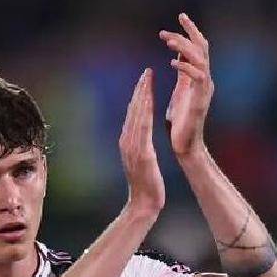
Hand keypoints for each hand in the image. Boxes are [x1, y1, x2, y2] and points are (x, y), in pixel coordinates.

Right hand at [119, 68, 164, 214]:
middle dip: (140, 90)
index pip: (134, 114)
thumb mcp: (143, 161)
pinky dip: (145, 111)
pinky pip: (142, 127)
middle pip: (133, 110)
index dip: (139, 96)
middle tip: (147, 72)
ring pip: (136, 115)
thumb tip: (142, 136)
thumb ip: (141, 146)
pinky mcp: (140, 152)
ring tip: (148, 79)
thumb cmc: (147, 185)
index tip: (146, 81)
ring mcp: (131, 146)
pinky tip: (149, 100)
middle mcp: (127, 141)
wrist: (143, 204)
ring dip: (142, 95)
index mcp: (128, 142)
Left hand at [160, 13, 213, 156]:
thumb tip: (177, 56)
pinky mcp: (200, 100)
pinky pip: (198, 77)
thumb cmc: (180, 122)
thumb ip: (182, 74)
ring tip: (168, 40)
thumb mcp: (179, 91)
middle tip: (179, 17)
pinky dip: (185, 67)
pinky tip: (172, 63)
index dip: (189, 31)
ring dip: (184, 47)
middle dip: (191, 31)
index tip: (179, 17)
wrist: (184, 145)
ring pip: (201, 59)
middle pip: (203, 47)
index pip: (197, 47)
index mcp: (198, 77)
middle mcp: (205, 80)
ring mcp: (204, 90)